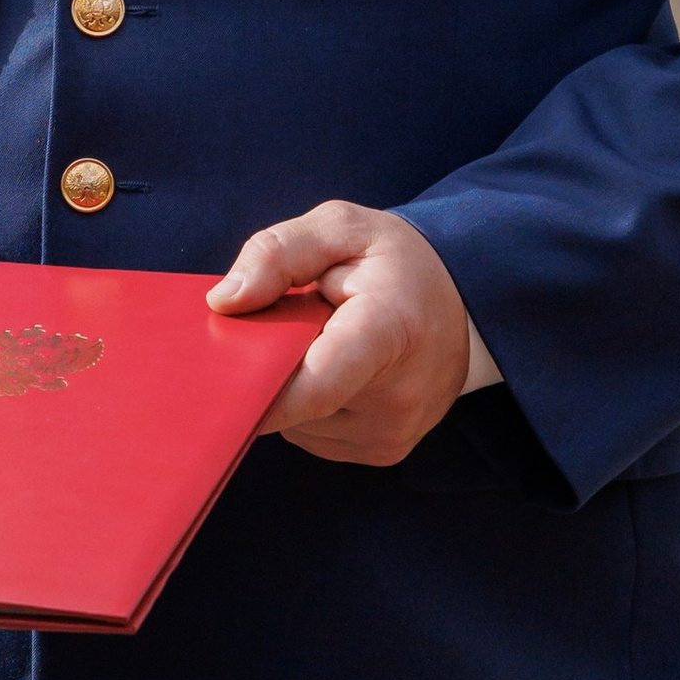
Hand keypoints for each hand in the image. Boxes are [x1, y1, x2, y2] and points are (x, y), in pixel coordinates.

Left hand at [209, 199, 470, 466]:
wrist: (466, 305)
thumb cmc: (393, 262)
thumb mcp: (340, 227)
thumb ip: (278, 253)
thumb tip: (223, 301)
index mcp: (389, 329)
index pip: (315, 385)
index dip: (256, 393)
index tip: (214, 385)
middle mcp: (398, 396)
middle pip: (294, 402)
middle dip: (266, 368)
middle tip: (276, 326)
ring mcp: (392, 433)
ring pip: (296, 422)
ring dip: (289, 385)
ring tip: (318, 342)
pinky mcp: (384, 452)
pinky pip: (313, 433)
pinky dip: (305, 404)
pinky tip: (328, 368)